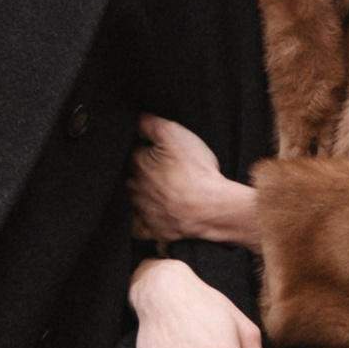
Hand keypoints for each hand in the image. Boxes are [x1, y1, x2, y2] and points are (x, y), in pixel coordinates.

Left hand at [130, 113, 258, 246]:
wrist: (213, 209)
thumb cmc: (196, 171)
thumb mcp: (174, 134)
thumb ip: (149, 123)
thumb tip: (135, 118)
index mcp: (137, 164)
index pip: (135, 152)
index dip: (148, 150)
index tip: (161, 152)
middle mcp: (135, 189)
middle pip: (135, 177)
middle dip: (146, 173)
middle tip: (168, 171)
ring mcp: (145, 211)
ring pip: (140, 199)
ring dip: (150, 195)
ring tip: (171, 190)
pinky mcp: (156, 229)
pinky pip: (152, 221)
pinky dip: (160, 215)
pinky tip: (173, 209)